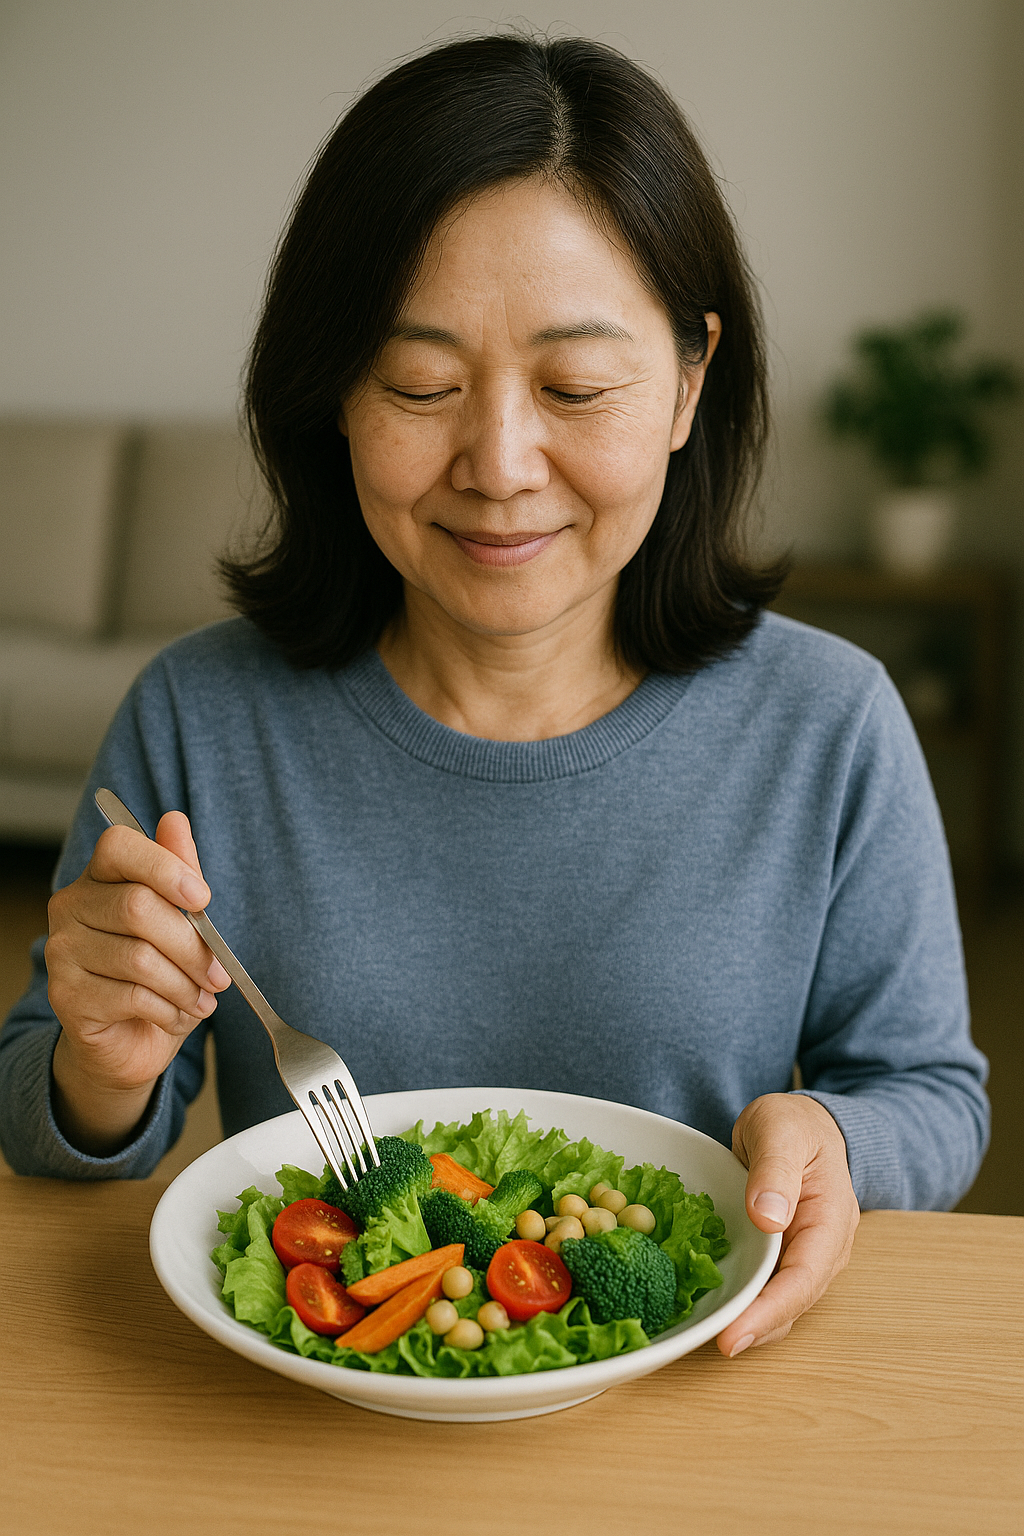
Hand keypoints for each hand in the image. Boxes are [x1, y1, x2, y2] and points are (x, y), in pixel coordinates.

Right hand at [46, 812, 230, 1153]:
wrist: (128, 1041)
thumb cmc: (159, 975)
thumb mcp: (180, 922)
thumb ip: (179, 872)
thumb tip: (175, 820)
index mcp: (99, 878)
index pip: (118, 846)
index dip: (163, 866)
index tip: (202, 898)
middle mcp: (70, 907)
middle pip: (138, 907)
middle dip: (192, 945)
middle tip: (219, 973)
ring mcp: (62, 951)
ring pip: (139, 958)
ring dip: (185, 984)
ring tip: (202, 999)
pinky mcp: (66, 996)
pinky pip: (131, 996)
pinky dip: (169, 1009)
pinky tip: (178, 1014)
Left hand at [716, 1092, 859, 1357]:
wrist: (802, 1126)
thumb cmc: (794, 1125)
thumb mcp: (780, 1131)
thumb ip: (775, 1170)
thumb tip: (769, 1218)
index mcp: (831, 1219)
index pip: (805, 1277)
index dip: (770, 1311)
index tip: (734, 1336)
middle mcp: (823, 1249)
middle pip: (793, 1301)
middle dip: (756, 1328)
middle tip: (713, 1344)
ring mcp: (803, 1256)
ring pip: (780, 1304)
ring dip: (749, 1323)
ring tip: (707, 1335)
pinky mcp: (780, 1258)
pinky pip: (764, 1288)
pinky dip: (742, 1303)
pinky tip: (711, 1309)